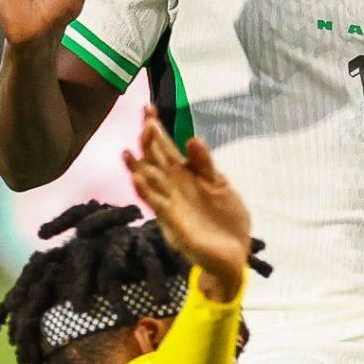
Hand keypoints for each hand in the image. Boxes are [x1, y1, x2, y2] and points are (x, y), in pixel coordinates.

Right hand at [125, 107, 251, 299]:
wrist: (235, 255)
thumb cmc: (226, 219)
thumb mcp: (220, 186)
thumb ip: (206, 165)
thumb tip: (192, 138)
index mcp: (185, 178)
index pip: (166, 149)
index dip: (156, 130)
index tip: (148, 108)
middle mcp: (173, 190)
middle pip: (155, 162)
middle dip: (148, 144)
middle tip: (145, 123)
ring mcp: (172, 208)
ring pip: (150, 185)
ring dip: (139, 170)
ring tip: (128, 152)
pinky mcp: (176, 227)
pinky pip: (159, 208)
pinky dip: (148, 194)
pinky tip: (137, 180)